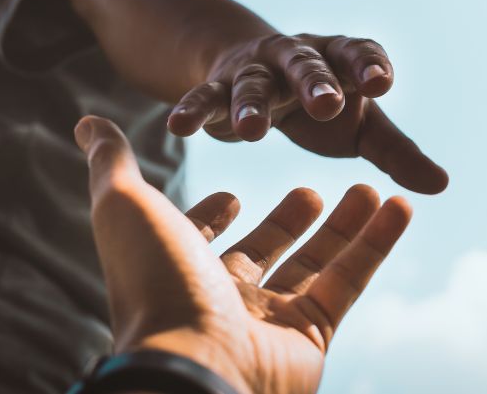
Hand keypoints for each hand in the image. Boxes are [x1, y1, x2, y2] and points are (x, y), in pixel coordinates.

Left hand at [74, 115, 412, 393]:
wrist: (194, 364)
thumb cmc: (156, 282)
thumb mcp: (126, 207)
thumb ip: (112, 163)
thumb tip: (87, 121)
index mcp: (178, 268)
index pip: (198, 239)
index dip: (213, 217)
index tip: (233, 194)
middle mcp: (222, 296)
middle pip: (265, 250)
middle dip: (288, 221)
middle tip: (312, 191)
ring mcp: (268, 319)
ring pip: (315, 264)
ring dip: (345, 226)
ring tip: (370, 187)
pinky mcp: (311, 336)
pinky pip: (349, 282)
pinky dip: (376, 244)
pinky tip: (398, 206)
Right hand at [166, 33, 448, 193]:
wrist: (257, 72)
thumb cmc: (321, 104)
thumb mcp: (361, 126)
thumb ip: (396, 152)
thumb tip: (441, 186)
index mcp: (339, 61)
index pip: (357, 54)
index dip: (368, 66)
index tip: (381, 83)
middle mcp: (298, 58)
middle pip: (308, 65)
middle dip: (316, 83)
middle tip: (327, 104)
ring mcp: (256, 71)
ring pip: (253, 84)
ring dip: (251, 104)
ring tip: (251, 133)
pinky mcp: (219, 87)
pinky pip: (204, 97)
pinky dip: (193, 110)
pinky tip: (178, 126)